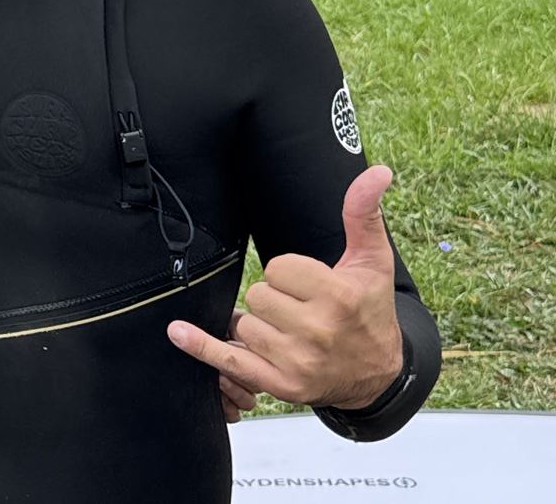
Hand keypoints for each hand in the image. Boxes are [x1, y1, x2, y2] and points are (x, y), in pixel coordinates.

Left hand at [169, 166, 403, 410]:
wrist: (378, 374)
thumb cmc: (369, 309)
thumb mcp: (372, 261)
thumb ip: (363, 214)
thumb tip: (376, 171)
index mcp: (339, 297)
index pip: (279, 267)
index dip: (290, 273)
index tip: (310, 286)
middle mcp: (318, 332)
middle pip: (259, 294)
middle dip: (275, 299)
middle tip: (302, 311)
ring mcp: (298, 362)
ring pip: (246, 323)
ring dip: (259, 324)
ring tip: (291, 332)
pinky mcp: (281, 385)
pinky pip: (230, 360)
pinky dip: (202, 347)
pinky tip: (177, 332)